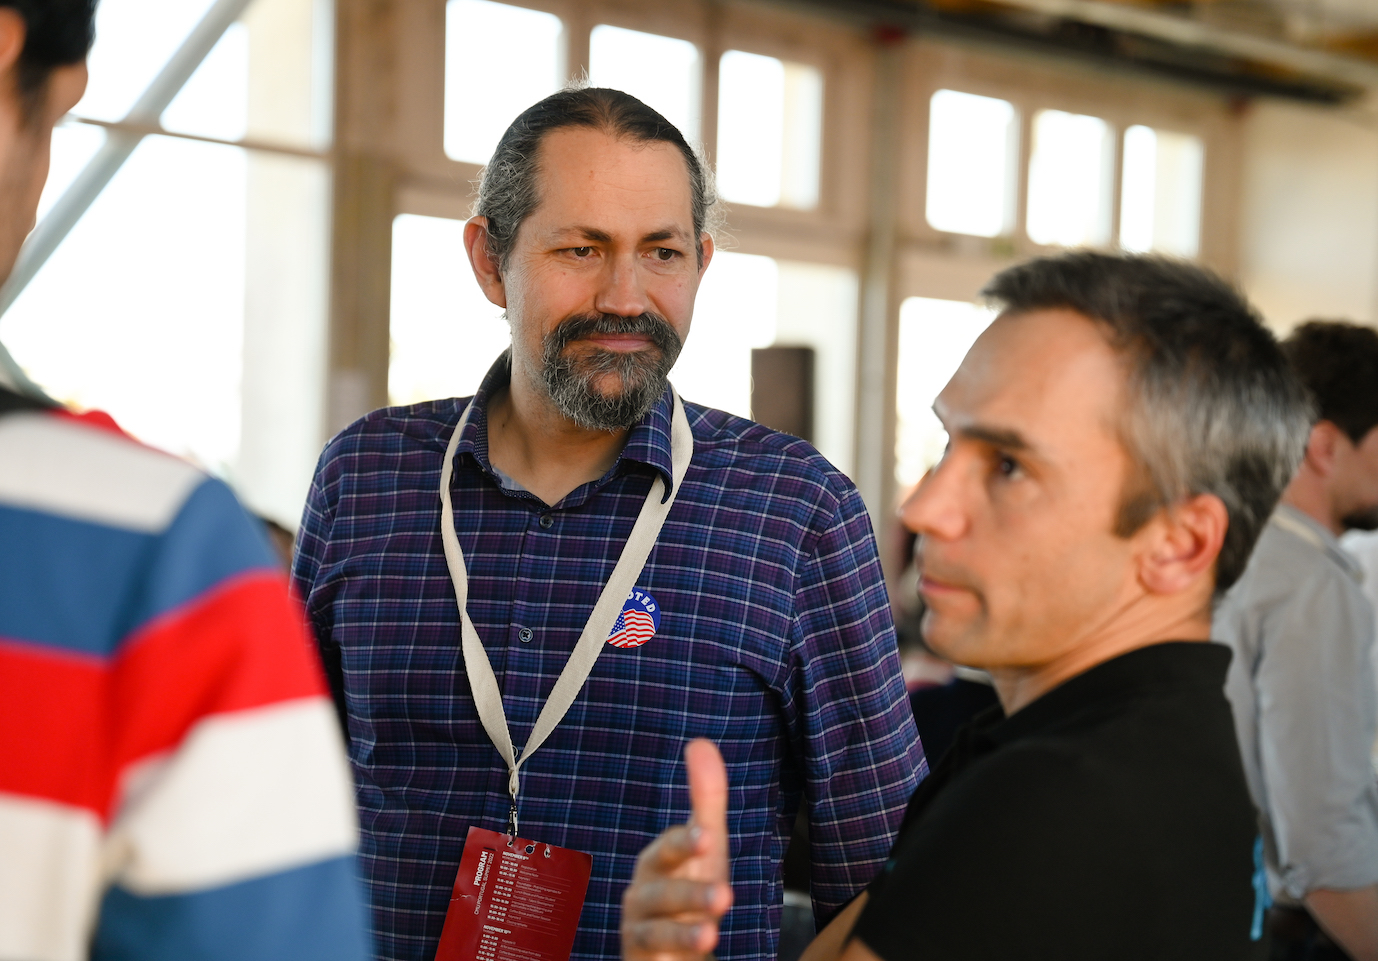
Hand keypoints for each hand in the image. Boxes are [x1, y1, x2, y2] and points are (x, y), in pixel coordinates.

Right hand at [622, 739, 733, 959]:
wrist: (671, 949)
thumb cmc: (688, 888)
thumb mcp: (704, 845)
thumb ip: (705, 798)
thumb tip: (699, 743)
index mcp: (656, 862)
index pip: (670, 847)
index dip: (685, 842)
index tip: (708, 836)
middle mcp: (643, 894)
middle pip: (660, 891)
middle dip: (690, 895)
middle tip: (724, 896)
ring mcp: (641, 929)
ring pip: (656, 930)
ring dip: (684, 933)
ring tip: (712, 934)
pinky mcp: (640, 957)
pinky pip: (654, 956)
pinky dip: (677, 953)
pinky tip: (703, 949)